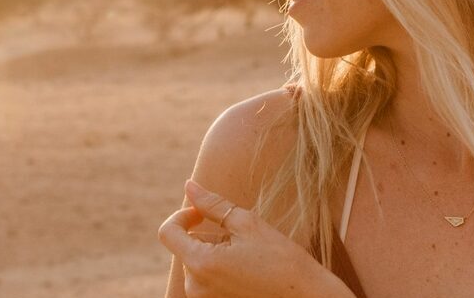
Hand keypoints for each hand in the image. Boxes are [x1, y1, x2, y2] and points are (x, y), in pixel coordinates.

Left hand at [159, 179, 346, 297]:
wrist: (306, 296)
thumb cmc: (281, 259)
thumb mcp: (248, 224)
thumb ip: (213, 205)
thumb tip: (190, 186)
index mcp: (200, 264)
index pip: (167, 232)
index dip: (183, 215)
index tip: (203, 212)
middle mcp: (195, 287)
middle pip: (186, 247)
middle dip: (207, 235)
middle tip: (243, 237)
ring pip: (198, 262)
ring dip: (216, 251)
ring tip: (249, 256)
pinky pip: (206, 278)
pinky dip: (220, 267)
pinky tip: (247, 269)